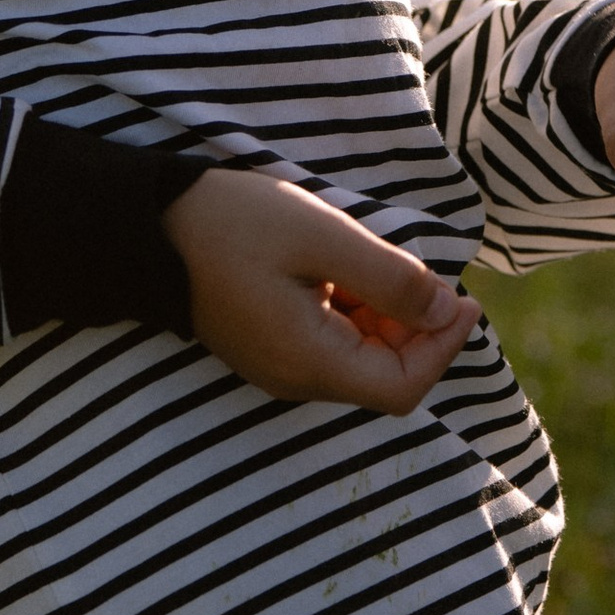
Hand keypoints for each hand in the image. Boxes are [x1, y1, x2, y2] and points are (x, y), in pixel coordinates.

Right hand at [163, 166, 480, 411]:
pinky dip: (356, 310)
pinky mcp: (269, 344)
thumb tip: (446, 309)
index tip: (465, 297)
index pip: (403, 387)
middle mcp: (296, 378)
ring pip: (360, 357)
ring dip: (386, 315)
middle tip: (425, 270)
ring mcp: (279, 365)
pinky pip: (331, 341)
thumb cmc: (235, 226)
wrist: (150, 228)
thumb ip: (389, 277)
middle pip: (384, 375)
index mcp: (310, 362)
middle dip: (417, 327)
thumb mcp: (324, 238)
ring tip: (378, 260)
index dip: (443, 347)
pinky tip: (347, 267)